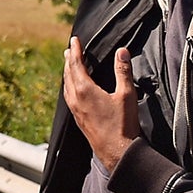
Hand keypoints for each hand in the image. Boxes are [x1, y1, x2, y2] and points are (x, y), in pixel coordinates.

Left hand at [63, 37, 138, 173]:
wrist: (117, 152)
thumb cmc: (123, 124)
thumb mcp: (126, 95)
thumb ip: (123, 71)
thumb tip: (122, 51)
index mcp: (85, 90)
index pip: (76, 64)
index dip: (76, 50)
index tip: (74, 39)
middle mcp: (76, 98)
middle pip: (68, 73)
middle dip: (69, 60)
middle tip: (70, 49)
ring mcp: (75, 110)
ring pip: (66, 85)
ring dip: (67, 72)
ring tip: (69, 65)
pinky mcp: (78, 118)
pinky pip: (68, 96)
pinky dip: (69, 85)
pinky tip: (73, 89)